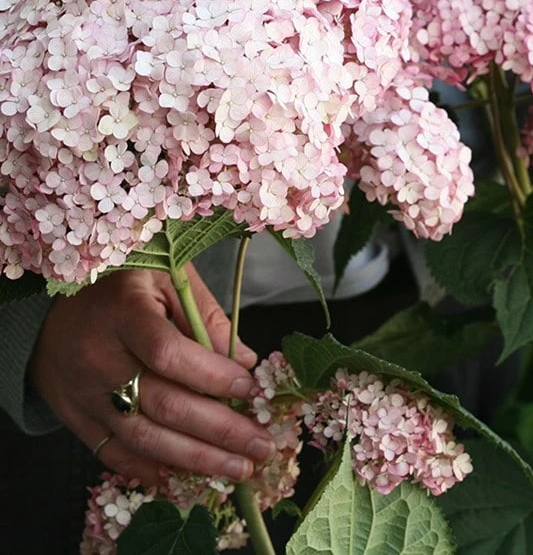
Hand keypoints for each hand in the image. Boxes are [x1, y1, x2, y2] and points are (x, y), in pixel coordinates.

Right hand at [28, 265, 275, 485]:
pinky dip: (150, 469)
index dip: (210, 375)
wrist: (51, 308)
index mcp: (124, 313)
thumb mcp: (166, 277)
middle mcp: (99, 358)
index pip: (168, 353)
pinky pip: (113, 452)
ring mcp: (84, 394)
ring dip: (196, 458)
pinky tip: (186, 477)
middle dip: (219, 430)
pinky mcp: (75, 418)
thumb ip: (206, 316)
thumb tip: (246, 362)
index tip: (249, 389)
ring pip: (143, 437)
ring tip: (239, 468)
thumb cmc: (122, 285)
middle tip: (260, 445)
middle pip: (162, 403)